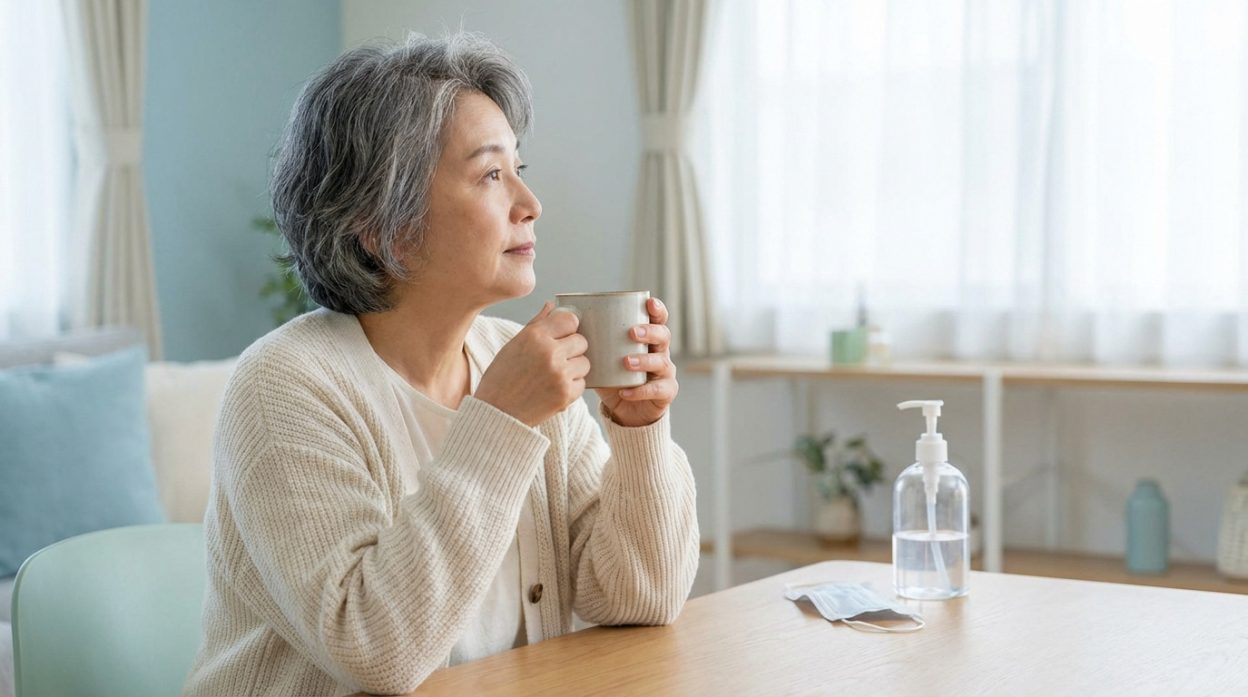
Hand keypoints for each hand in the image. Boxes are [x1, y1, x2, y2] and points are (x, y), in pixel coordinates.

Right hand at [475, 302, 589, 426]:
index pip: (570, 320)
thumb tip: (552, 305)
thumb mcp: (513, 345)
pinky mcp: (566, 394)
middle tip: (555, 360)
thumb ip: (537, 323)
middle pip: (581, 341)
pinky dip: (571, 387)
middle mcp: (549, 352)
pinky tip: (553, 390)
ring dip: (574, 369)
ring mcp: (559, 374)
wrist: (496, 413)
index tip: (561, 337)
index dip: (567, 328)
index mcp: (534, 335)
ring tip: (553, 376)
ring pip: (585, 363)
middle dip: (572, 349)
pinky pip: (582, 384)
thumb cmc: (502, 377)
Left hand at [595, 297, 678, 426]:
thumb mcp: (602, 358)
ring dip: (644, 360)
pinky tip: (625, 392)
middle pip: (664, 336)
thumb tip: (559, 316)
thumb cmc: (613, 377)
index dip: (657, 310)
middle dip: (649, 332)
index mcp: (648, 339)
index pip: (657, 320)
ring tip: (626, 361)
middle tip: (632, 333)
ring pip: (661, 362)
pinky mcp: (665, 393)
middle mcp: (660, 352)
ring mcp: (665, 373)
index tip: (648, 303)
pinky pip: (656, 390)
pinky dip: (640, 391)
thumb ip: (589, 341)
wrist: (626, 411)